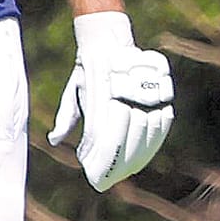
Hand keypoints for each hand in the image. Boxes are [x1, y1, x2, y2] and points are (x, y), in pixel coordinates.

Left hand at [48, 12, 173, 190]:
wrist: (107, 42)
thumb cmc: (87, 73)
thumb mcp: (73, 93)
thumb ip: (67, 118)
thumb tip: (55, 140)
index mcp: (100, 100)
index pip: (107, 141)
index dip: (107, 163)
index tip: (100, 178)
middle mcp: (124, 97)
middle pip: (131, 138)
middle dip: (124, 162)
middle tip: (114, 176)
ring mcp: (144, 91)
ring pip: (150, 131)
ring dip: (142, 152)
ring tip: (130, 167)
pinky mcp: (160, 86)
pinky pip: (164, 118)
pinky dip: (158, 136)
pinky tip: (147, 149)